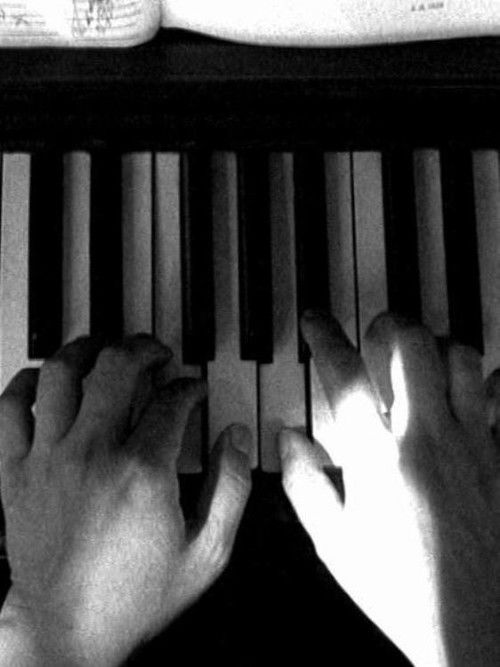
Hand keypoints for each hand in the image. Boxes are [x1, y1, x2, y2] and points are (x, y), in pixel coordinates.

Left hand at [0, 336, 250, 665]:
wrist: (67, 633)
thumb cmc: (135, 597)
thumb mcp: (207, 553)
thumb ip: (232, 488)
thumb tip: (236, 438)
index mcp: (143, 472)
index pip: (171, 401)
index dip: (188, 387)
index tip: (192, 390)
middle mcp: (92, 455)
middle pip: (115, 369)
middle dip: (141, 349)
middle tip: (155, 352)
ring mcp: (48, 460)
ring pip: (60, 375)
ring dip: (85, 351)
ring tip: (103, 348)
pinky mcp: (15, 474)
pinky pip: (10, 410)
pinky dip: (27, 384)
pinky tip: (47, 379)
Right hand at [279, 311, 499, 665]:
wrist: (475, 626)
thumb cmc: (401, 590)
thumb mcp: (334, 543)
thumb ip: (304, 483)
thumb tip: (289, 438)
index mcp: (377, 459)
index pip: (344, 374)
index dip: (323, 336)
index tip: (315, 321)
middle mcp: (427, 439)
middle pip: (411, 345)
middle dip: (387, 325)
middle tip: (374, 333)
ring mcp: (472, 444)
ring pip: (461, 359)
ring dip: (436, 347)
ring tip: (419, 358)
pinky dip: (486, 381)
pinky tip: (471, 388)